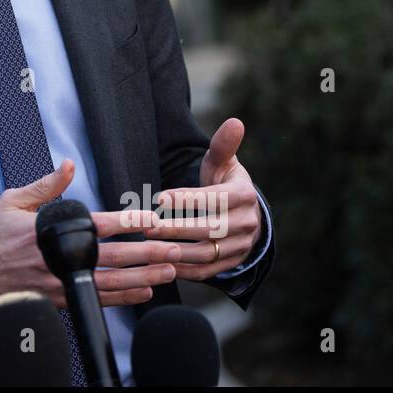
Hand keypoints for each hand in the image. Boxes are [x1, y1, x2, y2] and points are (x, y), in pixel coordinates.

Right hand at [0, 159, 181, 314]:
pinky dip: (122, 298)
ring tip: (168, 271)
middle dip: (146, 253)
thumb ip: (45, 186)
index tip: (151, 219)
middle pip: (111, 258)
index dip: (127, 223)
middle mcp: (57, 260)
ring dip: (142, 278)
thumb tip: (68, 165)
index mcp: (46, 232)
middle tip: (174, 248)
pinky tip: (143, 292)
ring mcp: (58, 284)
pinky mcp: (58, 300)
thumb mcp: (11, 202)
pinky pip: (96, 300)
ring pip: (110, 284)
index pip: (96, 226)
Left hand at [147, 117, 261, 280]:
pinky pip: (206, 271)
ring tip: (149, 245)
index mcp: (244, 195)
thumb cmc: (225, 183)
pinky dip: (183, 270)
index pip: (213, 198)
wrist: (245, 214)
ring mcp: (240, 246)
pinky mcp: (231, 263)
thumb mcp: (223, 163)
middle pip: (208, 229)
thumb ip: (223, 145)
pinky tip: (160, 263)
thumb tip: (235, 121)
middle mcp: (246, 223)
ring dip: (176, 251)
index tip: (159, 199)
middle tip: (146, 226)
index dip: (186, 199)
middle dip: (175, 229)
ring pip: (206, 253)